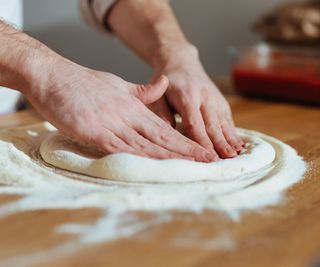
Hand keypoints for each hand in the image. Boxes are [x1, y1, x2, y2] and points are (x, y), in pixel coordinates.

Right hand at [25, 57, 215, 161]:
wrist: (52, 75)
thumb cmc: (83, 82)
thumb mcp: (117, 83)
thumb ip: (141, 91)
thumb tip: (163, 84)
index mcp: (133, 105)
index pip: (164, 127)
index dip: (185, 141)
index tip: (202, 151)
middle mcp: (126, 114)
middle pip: (161, 137)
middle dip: (186, 151)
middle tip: (208, 161)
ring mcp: (110, 122)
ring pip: (144, 144)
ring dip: (168, 157)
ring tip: (190, 166)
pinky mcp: (93, 130)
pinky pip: (119, 147)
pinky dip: (137, 157)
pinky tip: (153, 166)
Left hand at [150, 45, 243, 158]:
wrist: (182, 63)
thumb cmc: (168, 83)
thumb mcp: (158, 94)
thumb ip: (160, 112)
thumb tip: (168, 131)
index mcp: (187, 97)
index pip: (194, 123)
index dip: (201, 141)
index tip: (206, 156)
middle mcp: (204, 98)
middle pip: (212, 126)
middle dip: (219, 145)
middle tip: (225, 161)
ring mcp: (215, 100)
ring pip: (223, 123)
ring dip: (230, 141)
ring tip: (236, 157)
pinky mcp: (222, 102)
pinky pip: (229, 120)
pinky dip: (234, 134)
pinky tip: (240, 146)